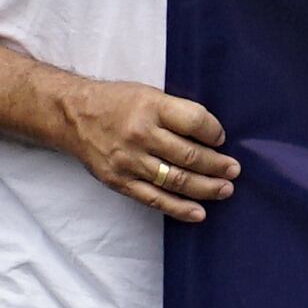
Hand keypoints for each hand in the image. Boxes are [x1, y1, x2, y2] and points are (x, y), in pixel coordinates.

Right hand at [58, 77, 236, 219]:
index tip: (223, 138)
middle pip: (188, 155)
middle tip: (234, 170)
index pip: (194, 121)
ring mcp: (129, 161)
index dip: (214, 132)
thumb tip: (212, 134)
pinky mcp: (119, 181)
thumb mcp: (150, 94)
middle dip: (217, 165)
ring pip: (175, 180)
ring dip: (205, 187)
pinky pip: (153, 198)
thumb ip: (177, 112)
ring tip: (225, 190)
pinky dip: (178, 208)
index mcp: (152, 108)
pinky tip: (198, 212)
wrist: (72, 116)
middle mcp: (141, 135)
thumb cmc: (118, 102)